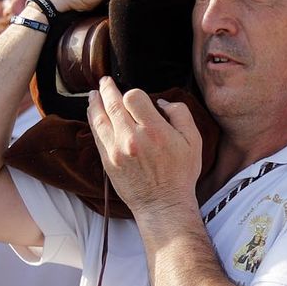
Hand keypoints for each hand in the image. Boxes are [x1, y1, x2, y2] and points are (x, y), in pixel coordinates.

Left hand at [87, 77, 202, 217]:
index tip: (136, 97)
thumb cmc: (180, 174)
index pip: (134, 97)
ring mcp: (116, 150)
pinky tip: (93, 113)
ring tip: (93, 94)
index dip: (133, 94)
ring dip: (95, 102)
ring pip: (99, 118)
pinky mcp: (107, 161)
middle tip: (105, 81)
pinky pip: (96, 135)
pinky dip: (93, 121)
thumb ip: (181, 114)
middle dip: (108, 89)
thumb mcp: (193, 141)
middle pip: (112, 104)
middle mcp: (132, 138)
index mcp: (155, 130)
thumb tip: (161, 103)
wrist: (163, 204)